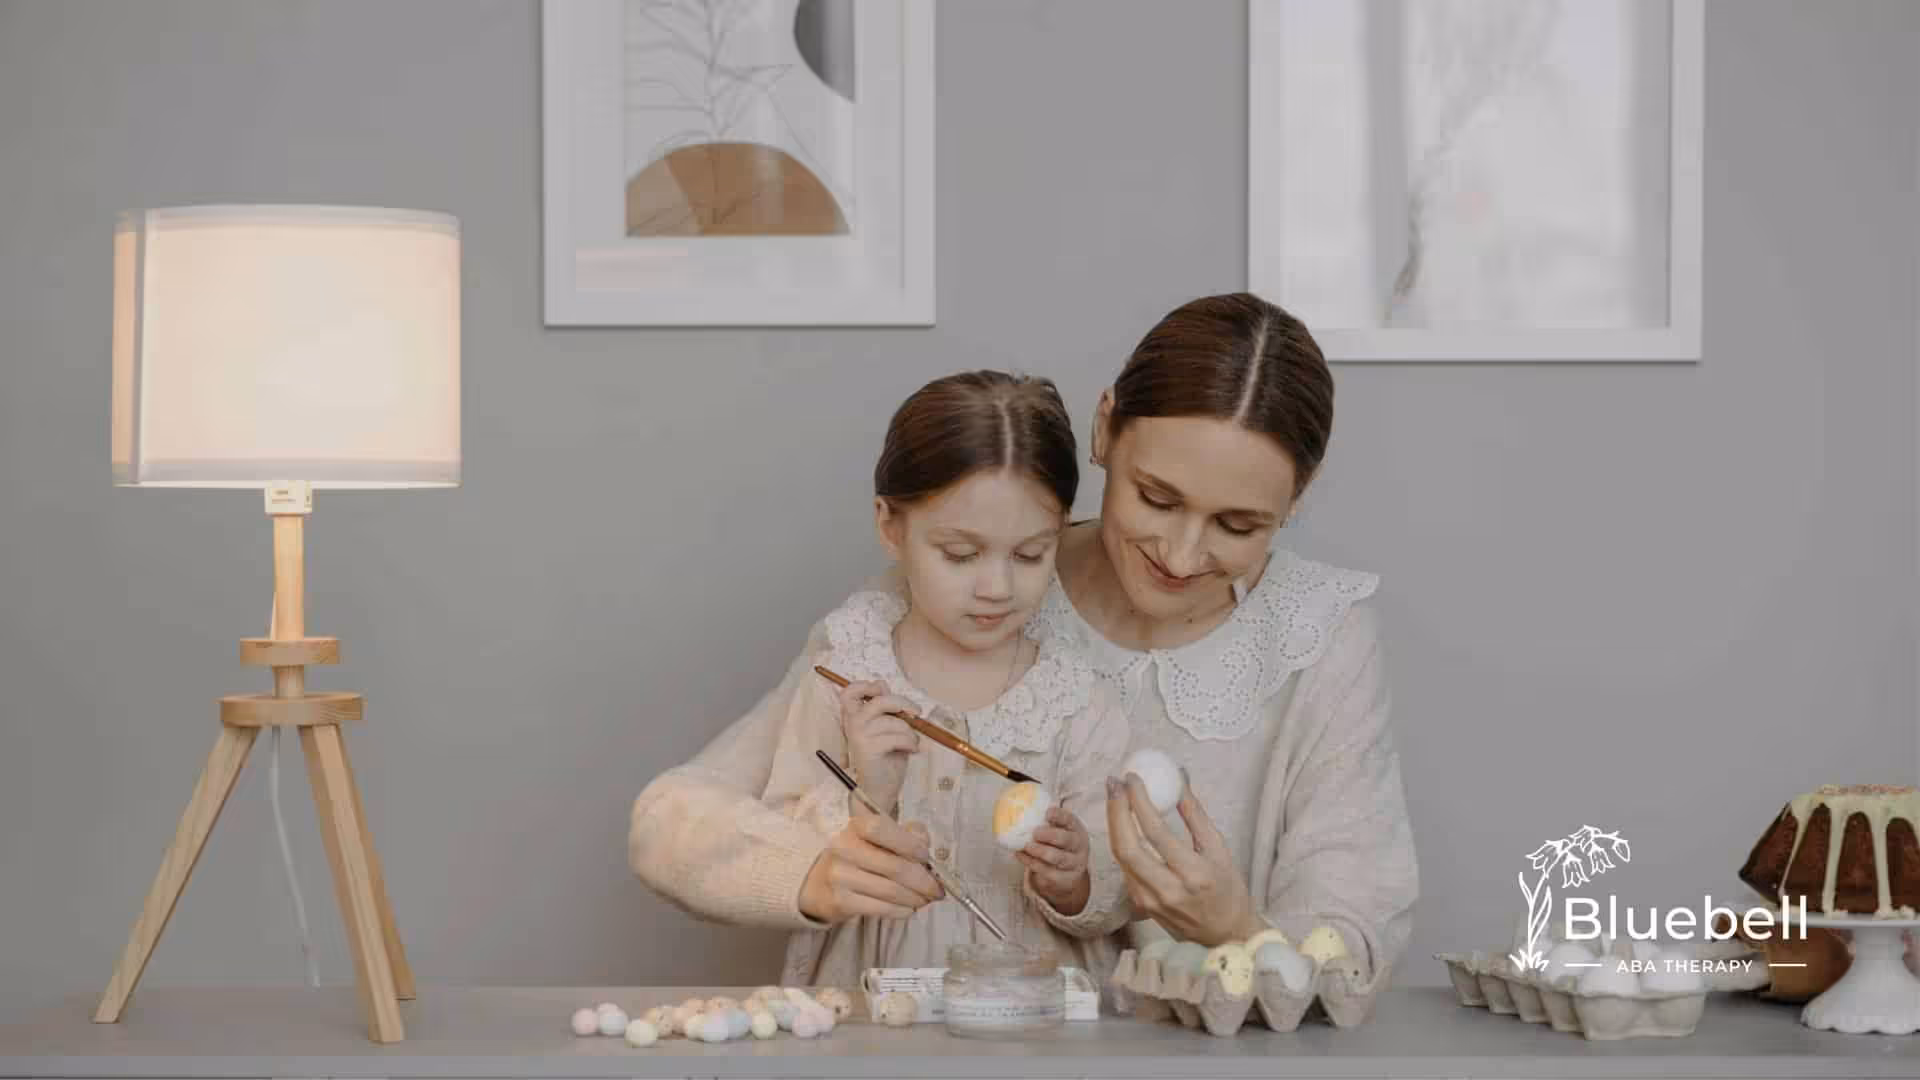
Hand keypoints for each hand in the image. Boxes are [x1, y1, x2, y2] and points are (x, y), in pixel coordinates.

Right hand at [798, 813, 944, 923]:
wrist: (821, 882)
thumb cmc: (861, 855)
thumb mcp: (881, 837)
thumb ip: (908, 834)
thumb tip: (926, 847)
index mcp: (856, 825)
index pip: (882, 829)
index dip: (909, 843)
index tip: (926, 857)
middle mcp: (843, 847)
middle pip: (894, 866)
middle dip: (923, 881)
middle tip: (937, 890)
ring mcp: (840, 875)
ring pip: (891, 891)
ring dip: (915, 898)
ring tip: (925, 900)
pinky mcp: (840, 901)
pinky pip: (881, 908)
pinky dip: (901, 910)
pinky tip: (908, 908)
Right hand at [835, 679, 920, 813]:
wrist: (880, 789)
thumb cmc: (885, 757)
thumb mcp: (885, 727)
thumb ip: (883, 707)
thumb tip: (881, 682)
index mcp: (853, 717)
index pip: (849, 692)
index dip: (865, 686)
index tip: (882, 690)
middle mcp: (852, 724)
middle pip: (879, 701)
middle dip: (903, 704)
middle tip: (916, 712)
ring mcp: (859, 736)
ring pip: (894, 722)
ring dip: (910, 732)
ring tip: (912, 742)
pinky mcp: (869, 749)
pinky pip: (898, 737)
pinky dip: (911, 743)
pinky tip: (912, 750)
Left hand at [1018, 805, 1091, 915]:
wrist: (1069, 874)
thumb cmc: (1059, 845)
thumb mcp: (1059, 831)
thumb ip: (1045, 821)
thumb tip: (1017, 806)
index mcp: (1076, 829)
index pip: (1070, 821)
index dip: (1059, 816)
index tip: (1047, 812)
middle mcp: (1078, 846)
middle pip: (1067, 840)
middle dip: (1051, 835)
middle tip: (1036, 832)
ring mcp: (1073, 864)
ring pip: (1058, 858)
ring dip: (1041, 851)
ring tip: (1027, 846)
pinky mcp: (1064, 879)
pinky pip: (1047, 871)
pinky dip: (1031, 863)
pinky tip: (1020, 854)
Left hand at [1105, 773, 1260, 945]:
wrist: (1225, 937)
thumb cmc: (1228, 891)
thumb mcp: (1220, 850)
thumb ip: (1196, 815)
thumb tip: (1179, 778)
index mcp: (1193, 875)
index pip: (1156, 833)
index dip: (1140, 801)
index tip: (1133, 778)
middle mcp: (1168, 891)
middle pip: (1127, 847)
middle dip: (1116, 811)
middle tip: (1114, 783)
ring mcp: (1150, 902)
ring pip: (1120, 857)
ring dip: (1114, 823)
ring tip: (1115, 796)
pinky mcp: (1140, 906)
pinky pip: (1125, 868)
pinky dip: (1121, 841)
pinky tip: (1122, 822)